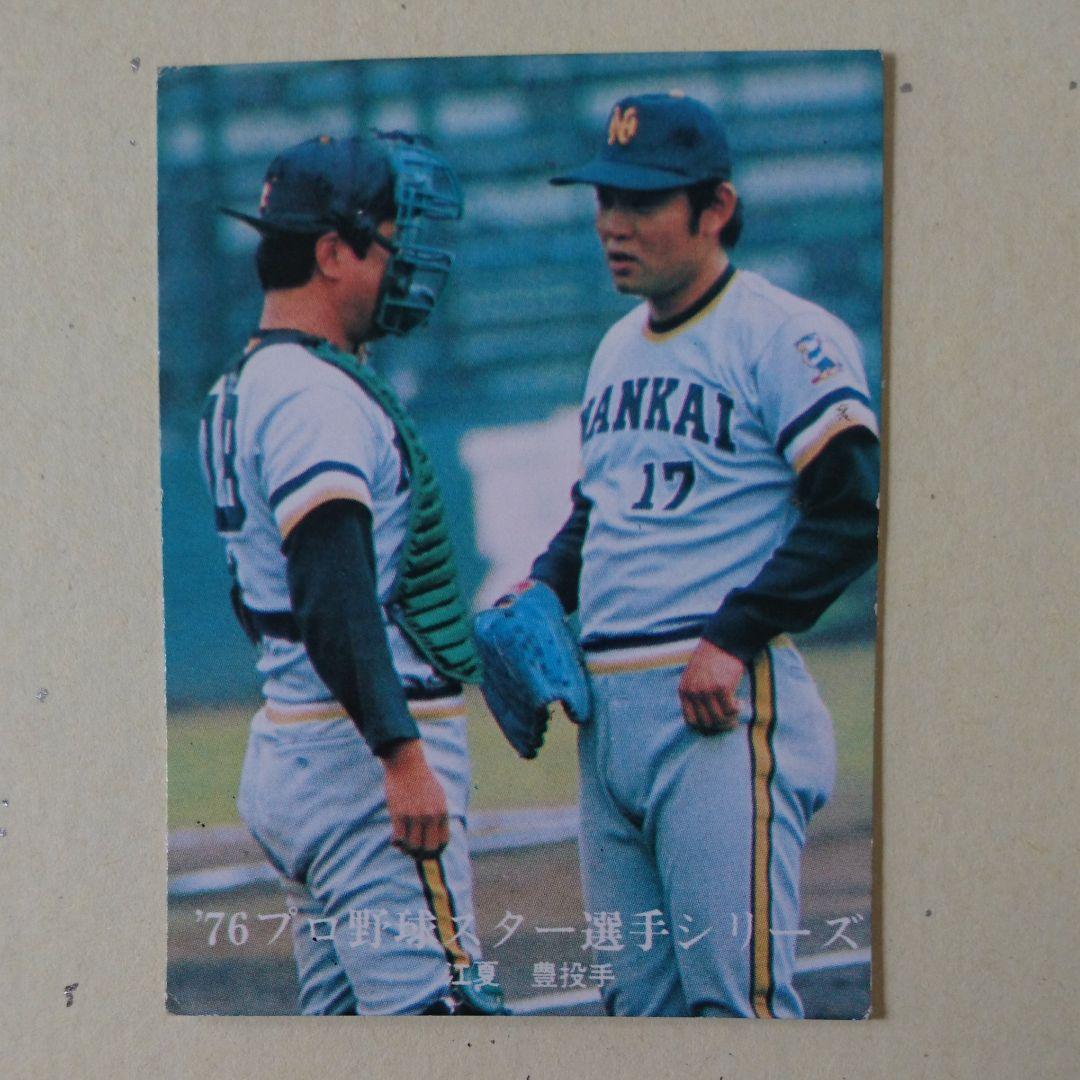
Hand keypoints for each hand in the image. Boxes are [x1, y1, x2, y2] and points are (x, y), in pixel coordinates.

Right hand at [381, 739, 449, 858]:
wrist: (407, 763)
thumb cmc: (422, 778)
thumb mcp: (438, 795)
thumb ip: (439, 814)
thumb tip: (438, 834)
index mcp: (442, 812)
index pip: (443, 841)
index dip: (436, 850)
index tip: (428, 851)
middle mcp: (430, 816)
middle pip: (429, 848)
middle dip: (422, 854)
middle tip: (414, 853)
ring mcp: (415, 816)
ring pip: (412, 846)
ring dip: (407, 850)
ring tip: (403, 846)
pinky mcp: (399, 814)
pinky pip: (398, 838)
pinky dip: (396, 843)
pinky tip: (395, 839)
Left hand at [678, 640, 746, 733]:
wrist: (724, 642)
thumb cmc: (712, 660)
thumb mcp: (694, 677)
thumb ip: (694, 695)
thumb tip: (705, 721)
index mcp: (684, 690)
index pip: (690, 720)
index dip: (705, 726)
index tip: (716, 723)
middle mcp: (693, 692)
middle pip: (706, 722)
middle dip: (720, 725)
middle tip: (730, 721)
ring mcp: (707, 690)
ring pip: (719, 719)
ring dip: (730, 719)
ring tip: (735, 712)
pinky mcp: (722, 687)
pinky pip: (730, 710)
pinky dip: (737, 710)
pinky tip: (740, 702)